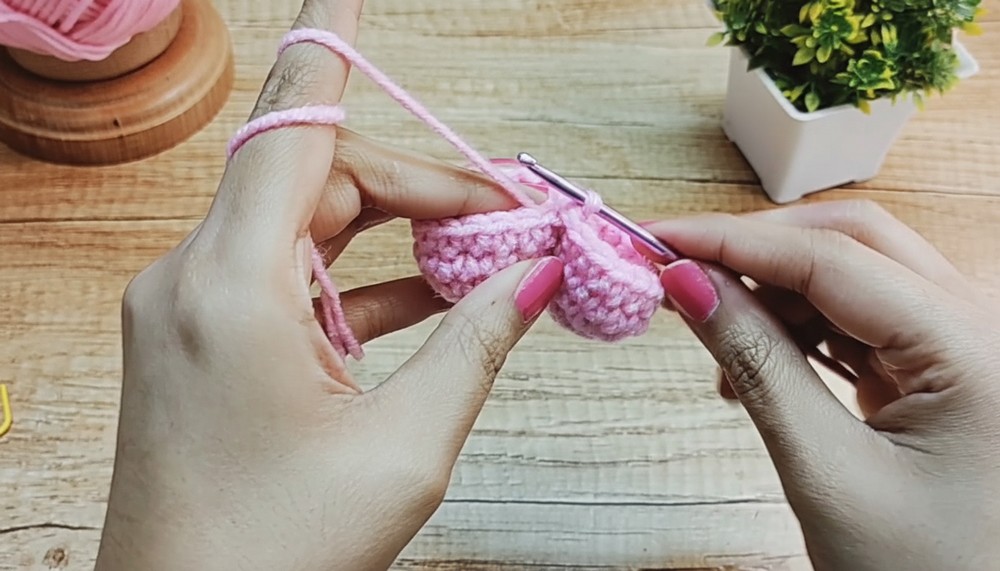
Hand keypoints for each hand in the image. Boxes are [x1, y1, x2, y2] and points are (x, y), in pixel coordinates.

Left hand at [94, 1, 562, 568]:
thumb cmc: (277, 554)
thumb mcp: (405, 448)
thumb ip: (477, 344)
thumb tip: (541, 273)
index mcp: (233, 289)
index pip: (292, 123)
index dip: (328, 40)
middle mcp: (196, 279)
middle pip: (320, 176)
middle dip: (422, 186)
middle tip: (510, 214)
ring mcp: (194, 308)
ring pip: (309, 225)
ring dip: (396, 232)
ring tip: (487, 252)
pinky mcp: (205, 339)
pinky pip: (291, 278)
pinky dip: (360, 279)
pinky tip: (433, 296)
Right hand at [646, 200, 999, 570]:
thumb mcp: (827, 473)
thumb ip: (757, 366)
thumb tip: (690, 287)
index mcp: (976, 350)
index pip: (832, 259)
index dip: (732, 242)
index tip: (659, 240)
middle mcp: (984, 328)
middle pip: (852, 244)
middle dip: (756, 252)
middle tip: (676, 268)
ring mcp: (966, 346)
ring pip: (854, 275)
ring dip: (774, 294)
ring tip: (716, 339)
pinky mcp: (942, 368)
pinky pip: (860, 318)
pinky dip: (798, 328)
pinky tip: (756, 361)